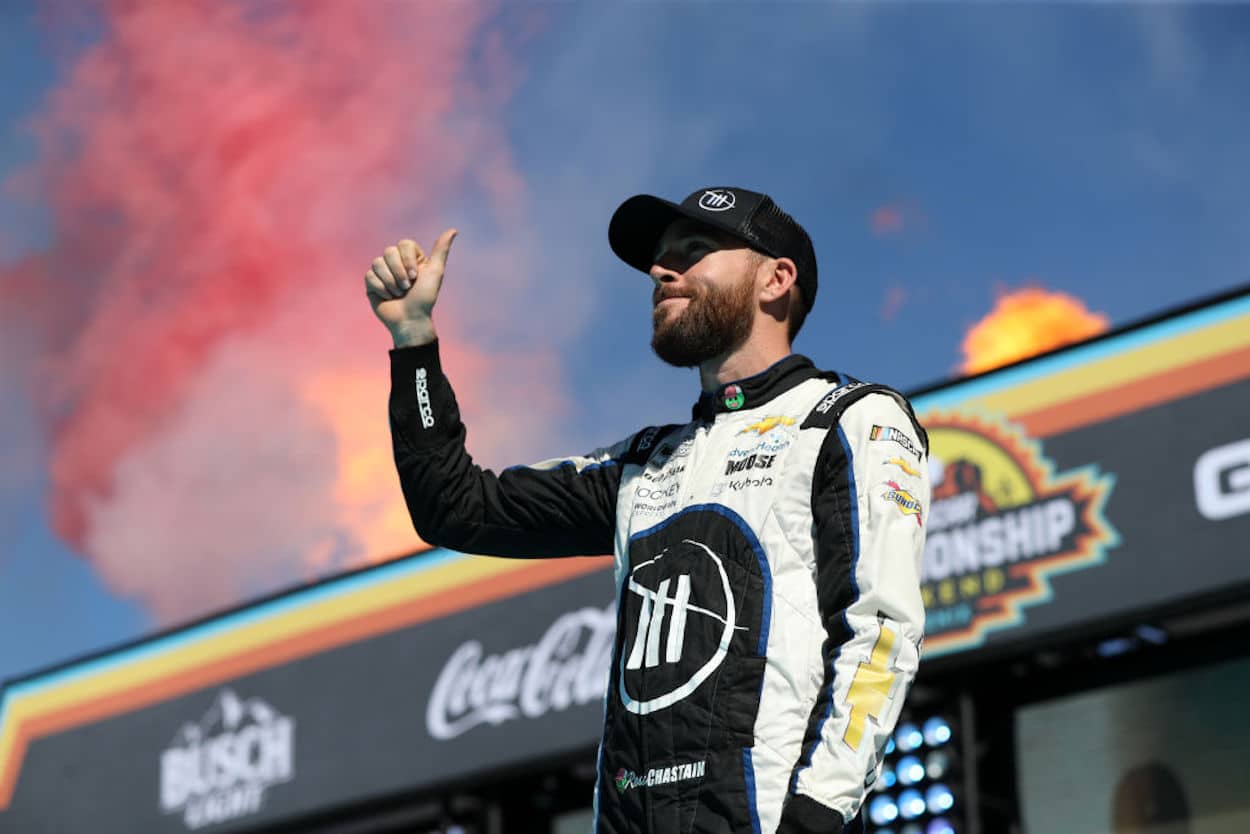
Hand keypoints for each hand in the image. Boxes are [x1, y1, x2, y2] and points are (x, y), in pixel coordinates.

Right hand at [365, 229, 457, 345]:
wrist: (410, 319)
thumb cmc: (425, 298)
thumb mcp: (435, 272)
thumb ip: (441, 250)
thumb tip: (453, 230)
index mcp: (411, 258)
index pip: (403, 244)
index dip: (407, 260)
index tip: (416, 276)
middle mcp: (396, 262)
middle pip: (389, 252)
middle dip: (399, 272)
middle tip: (407, 288)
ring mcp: (382, 272)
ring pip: (377, 263)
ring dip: (391, 282)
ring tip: (399, 294)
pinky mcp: (371, 283)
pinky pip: (370, 276)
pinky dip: (381, 288)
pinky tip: (388, 297)